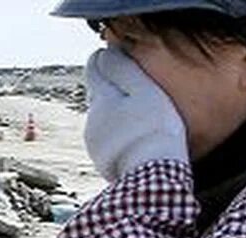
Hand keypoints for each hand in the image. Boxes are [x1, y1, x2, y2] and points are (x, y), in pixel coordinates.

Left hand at [83, 47, 188, 180]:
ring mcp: (94, 143)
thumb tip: (105, 52)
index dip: (106, 58)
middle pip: (97, 93)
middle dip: (111, 86)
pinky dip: (118, 134)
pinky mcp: (101, 161)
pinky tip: (135, 137)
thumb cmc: (154, 130)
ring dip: (115, 112)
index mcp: (101, 99)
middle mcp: (92, 120)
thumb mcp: (145, 91)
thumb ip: (124, 69)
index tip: (117, 55)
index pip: (94, 68)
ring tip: (138, 113)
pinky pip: (107, 139)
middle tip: (133, 84)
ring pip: (101, 117)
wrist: (151, 178)